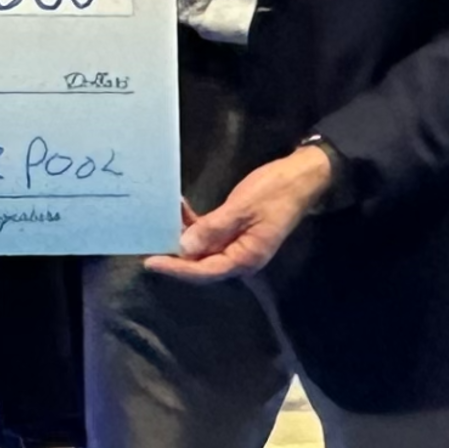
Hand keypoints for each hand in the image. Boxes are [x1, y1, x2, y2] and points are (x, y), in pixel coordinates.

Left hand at [145, 141, 337, 283]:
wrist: (302, 176)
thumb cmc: (275, 191)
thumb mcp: (242, 207)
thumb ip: (213, 228)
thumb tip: (185, 248)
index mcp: (246, 258)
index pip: (204, 271)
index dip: (176, 268)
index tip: (150, 261)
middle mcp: (241, 258)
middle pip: (202, 265)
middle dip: (175, 256)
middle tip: (146, 245)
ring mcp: (239, 245)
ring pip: (204, 249)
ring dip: (182, 238)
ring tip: (158, 225)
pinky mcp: (237, 231)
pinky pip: (211, 235)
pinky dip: (195, 226)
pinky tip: (180, 210)